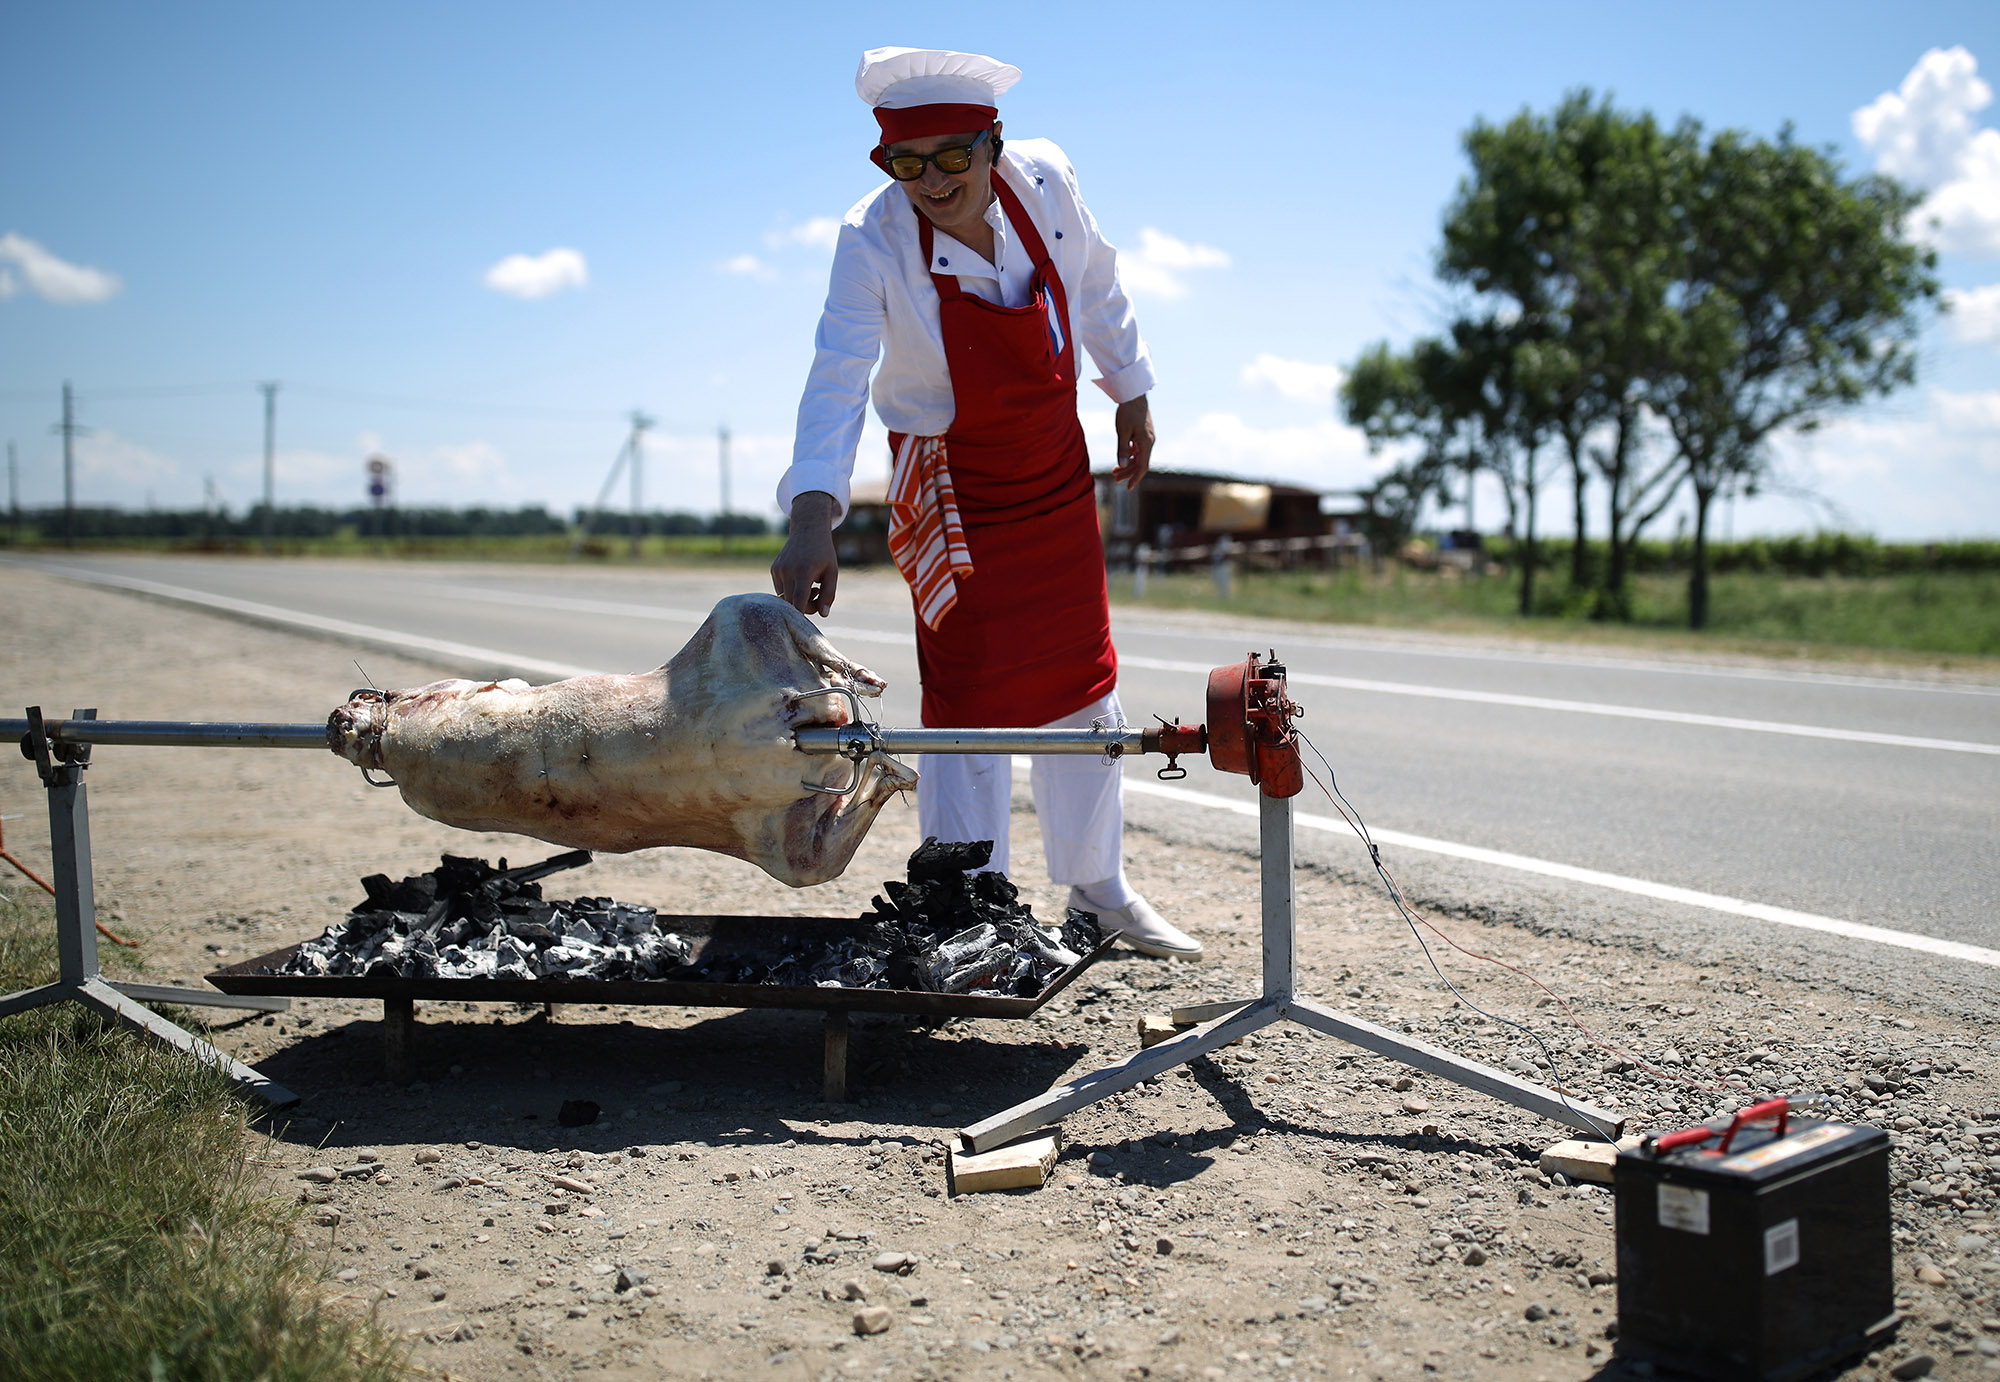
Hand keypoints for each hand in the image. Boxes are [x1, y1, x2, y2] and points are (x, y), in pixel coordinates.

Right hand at [771, 492, 838, 615]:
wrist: (808, 530)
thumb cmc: (824, 553)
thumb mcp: (832, 572)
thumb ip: (829, 594)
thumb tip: (823, 615)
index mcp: (804, 571)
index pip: (798, 601)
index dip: (804, 613)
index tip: (812, 617)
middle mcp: (787, 571)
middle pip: (792, 603)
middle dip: (806, 606)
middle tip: (818, 594)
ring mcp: (778, 570)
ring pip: (785, 598)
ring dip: (798, 598)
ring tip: (812, 585)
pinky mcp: (774, 569)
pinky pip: (781, 590)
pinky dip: (791, 590)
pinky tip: (801, 579)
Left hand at [1112, 395, 1153, 488]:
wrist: (1134, 395)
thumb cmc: (1127, 412)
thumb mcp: (1122, 432)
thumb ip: (1122, 450)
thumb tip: (1122, 466)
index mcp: (1146, 443)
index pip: (1142, 467)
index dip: (1135, 478)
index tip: (1128, 488)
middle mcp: (1150, 442)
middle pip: (1140, 463)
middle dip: (1128, 472)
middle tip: (1115, 479)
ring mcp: (1148, 438)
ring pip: (1139, 457)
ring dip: (1128, 465)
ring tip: (1115, 471)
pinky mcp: (1144, 434)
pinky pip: (1138, 450)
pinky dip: (1130, 456)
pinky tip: (1122, 459)